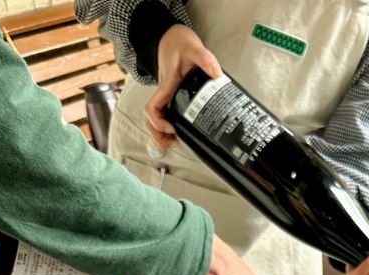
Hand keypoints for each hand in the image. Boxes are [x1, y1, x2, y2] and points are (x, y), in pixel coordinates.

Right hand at [145, 25, 221, 150]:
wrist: (170, 36)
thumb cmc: (178, 42)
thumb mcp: (193, 47)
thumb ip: (205, 58)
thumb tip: (216, 74)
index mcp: (166, 85)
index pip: (152, 108)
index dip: (158, 122)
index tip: (173, 128)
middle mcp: (164, 94)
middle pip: (151, 121)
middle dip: (160, 136)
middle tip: (177, 143)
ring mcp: (167, 97)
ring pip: (157, 121)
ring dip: (163, 135)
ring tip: (179, 142)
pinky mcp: (172, 98)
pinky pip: (166, 115)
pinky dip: (170, 127)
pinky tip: (183, 132)